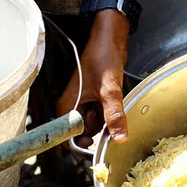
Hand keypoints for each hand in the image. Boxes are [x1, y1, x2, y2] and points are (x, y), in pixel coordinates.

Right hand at [59, 11, 129, 141]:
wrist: (111, 41)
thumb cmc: (103, 59)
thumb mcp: (110, 90)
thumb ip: (114, 115)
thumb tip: (120, 139)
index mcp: (67, 107)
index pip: (67, 139)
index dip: (81, 145)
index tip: (98, 144)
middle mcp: (72, 107)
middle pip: (83, 133)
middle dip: (97, 128)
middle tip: (105, 111)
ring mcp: (84, 103)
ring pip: (95, 125)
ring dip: (105, 119)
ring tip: (110, 100)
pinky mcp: (94, 99)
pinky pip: (102, 114)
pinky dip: (109, 111)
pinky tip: (114, 98)